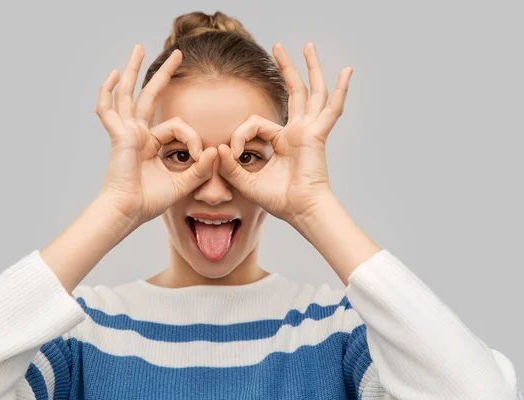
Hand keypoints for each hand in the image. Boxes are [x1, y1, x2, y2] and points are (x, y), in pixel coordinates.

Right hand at [96, 45, 216, 228]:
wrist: (130, 212)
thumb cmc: (150, 201)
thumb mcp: (183, 183)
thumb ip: (200, 169)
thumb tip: (217, 151)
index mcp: (151, 144)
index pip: (177, 126)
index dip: (193, 138)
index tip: (201, 157)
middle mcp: (137, 133)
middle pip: (149, 95)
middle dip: (164, 73)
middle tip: (178, 54)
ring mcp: (126, 132)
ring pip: (128, 93)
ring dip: (134, 70)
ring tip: (139, 48)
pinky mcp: (118, 135)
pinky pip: (108, 110)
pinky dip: (106, 92)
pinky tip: (111, 74)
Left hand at [217, 42, 352, 227]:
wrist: (300, 210)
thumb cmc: (278, 199)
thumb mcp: (246, 181)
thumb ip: (230, 165)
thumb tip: (218, 147)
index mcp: (282, 140)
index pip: (255, 122)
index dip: (240, 134)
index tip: (232, 152)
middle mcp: (297, 131)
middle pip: (294, 92)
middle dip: (286, 68)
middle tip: (278, 46)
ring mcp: (310, 130)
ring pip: (311, 92)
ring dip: (309, 68)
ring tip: (306, 45)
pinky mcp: (317, 134)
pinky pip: (332, 109)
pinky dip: (341, 90)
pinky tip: (348, 71)